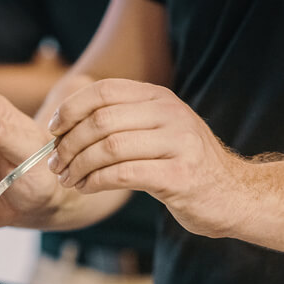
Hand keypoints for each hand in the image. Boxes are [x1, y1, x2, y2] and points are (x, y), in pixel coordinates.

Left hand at [47, 79, 246, 238]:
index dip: (71, 108)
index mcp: (159, 98)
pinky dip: (95, 182)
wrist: (231, 193)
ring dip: (78, 166)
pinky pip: (122, 174)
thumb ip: (122, 121)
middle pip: (101, 120)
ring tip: (68, 179)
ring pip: (108, 148)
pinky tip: (86, 188)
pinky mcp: (179, 175)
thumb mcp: (157, 130)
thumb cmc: (182, 163)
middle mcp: (169, 114)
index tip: (53, 130)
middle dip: (68, 144)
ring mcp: (178, 143)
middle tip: (55, 164)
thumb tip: (65, 126)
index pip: (104, 90)